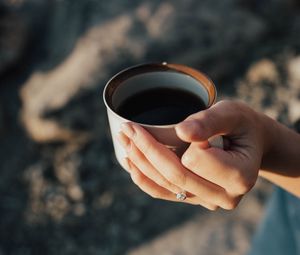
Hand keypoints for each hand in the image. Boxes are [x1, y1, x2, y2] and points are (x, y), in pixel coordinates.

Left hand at [117, 100, 265, 209]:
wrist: (249, 144)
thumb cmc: (242, 126)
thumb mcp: (233, 114)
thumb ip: (210, 121)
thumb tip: (181, 131)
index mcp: (240, 176)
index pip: (197, 160)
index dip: (182, 142)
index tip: (177, 125)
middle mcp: (225, 196)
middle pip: (176, 176)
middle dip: (146, 150)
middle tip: (126, 128)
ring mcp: (208, 201)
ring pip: (166, 185)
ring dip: (140, 163)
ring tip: (123, 139)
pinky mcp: (195, 199)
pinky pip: (165, 192)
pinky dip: (144, 178)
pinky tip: (130, 163)